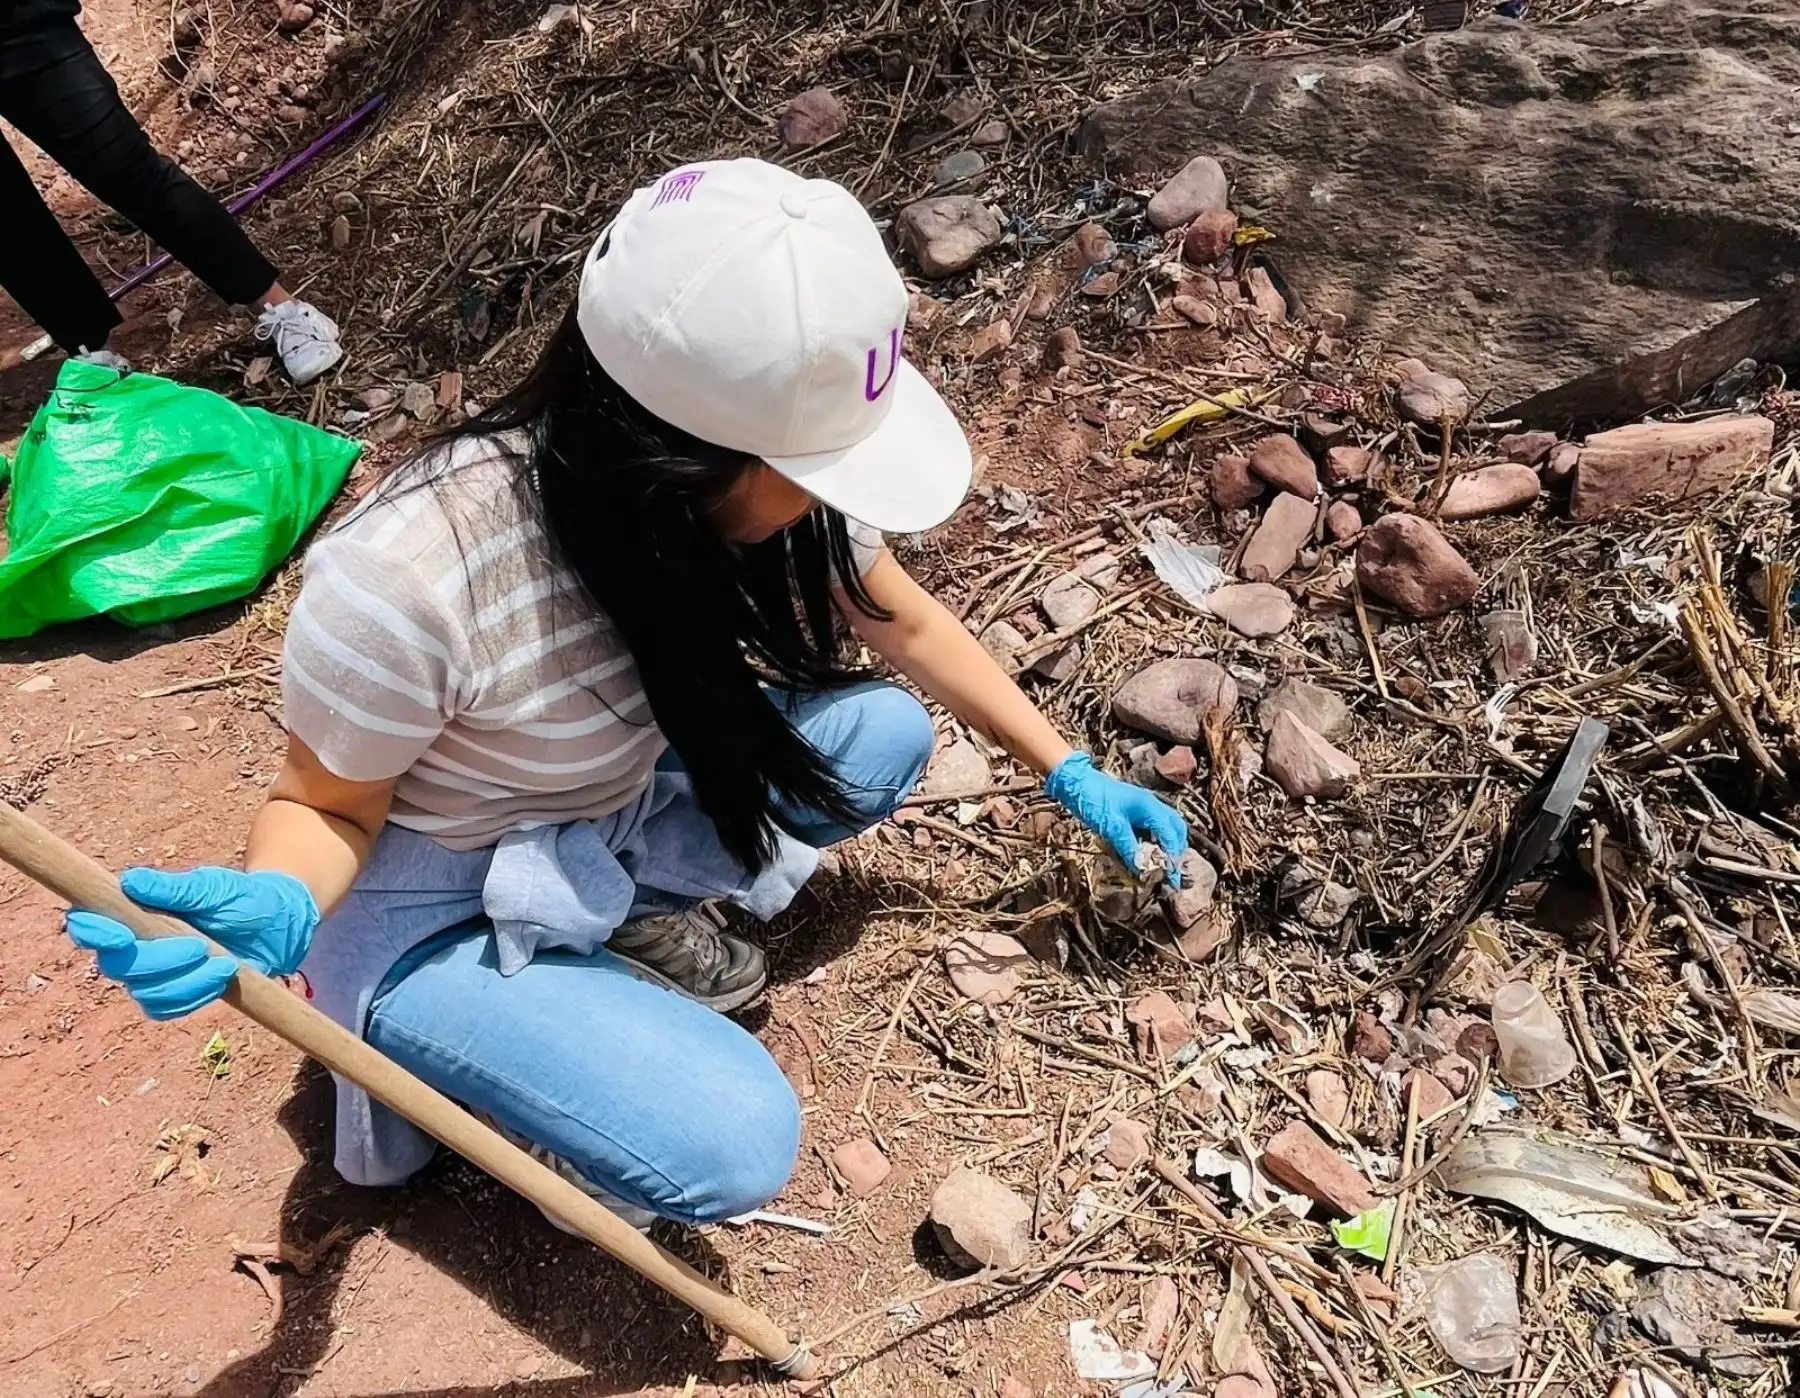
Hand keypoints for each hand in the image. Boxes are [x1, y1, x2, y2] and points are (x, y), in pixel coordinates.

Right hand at [65, 867, 318, 1020]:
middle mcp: (132, 945)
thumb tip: (130, 881)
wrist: (276, 924)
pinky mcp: (173, 996)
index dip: (93, 933)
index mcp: (132, 912)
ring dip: (185, 979)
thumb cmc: (237, 897)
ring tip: (223, 960)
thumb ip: (172, 888)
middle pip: (117, 966)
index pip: (88, 926)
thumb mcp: (211, 886)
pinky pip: (166, 1008)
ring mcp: (151, 974)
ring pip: (144, 992)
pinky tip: (222, 975)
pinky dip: (196, 994)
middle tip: (199, 945)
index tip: (122, 934)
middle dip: (158, 959)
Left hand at [1045, 752, 1187, 883]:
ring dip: (1166, 846)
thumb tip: (1143, 870)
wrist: (1076, 782)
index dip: (1172, 858)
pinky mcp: (1134, 813)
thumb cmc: (1094, 800)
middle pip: (1176, 829)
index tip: (1172, 879)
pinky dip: (1153, 842)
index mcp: (1150, 807)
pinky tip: (1145, 854)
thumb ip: (1129, 847)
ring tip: (1161, 866)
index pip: (1171, 836)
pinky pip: (1151, 828)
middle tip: (1171, 872)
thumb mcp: (1112, 826)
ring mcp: (1144, 808)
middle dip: (1176, 851)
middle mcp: (1152, 806)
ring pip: (1165, 828)